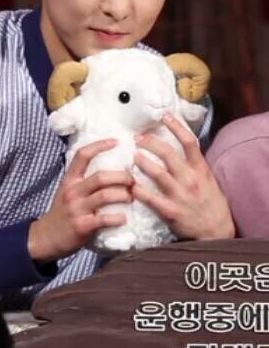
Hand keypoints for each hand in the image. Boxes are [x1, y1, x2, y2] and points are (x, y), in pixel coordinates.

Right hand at [28, 139, 133, 261]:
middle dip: (122, 177)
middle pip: (101, 177)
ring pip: (105, 196)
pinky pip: (104, 219)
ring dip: (123, 195)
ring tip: (131, 197)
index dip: (100, 145)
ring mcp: (77, 208)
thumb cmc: (63, 212)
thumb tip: (110, 167)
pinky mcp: (82, 226)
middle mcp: (73, 191)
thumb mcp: (68, 190)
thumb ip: (84, 180)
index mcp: (70, 179)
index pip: (83, 155)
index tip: (117, 141)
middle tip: (133, 180)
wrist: (46, 237)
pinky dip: (117, 218)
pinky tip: (124, 218)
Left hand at [132, 113, 234, 240]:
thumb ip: (193, 162)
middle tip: (138, 138)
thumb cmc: (210, 202)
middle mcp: (190, 179)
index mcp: (200, 168)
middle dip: (150, 142)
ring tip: (133, 156)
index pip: (189, 141)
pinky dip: (138, 189)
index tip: (164, 115)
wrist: (216, 231)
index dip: (176, 126)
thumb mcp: (207, 178)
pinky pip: (150, 198)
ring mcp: (179, 195)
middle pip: (167, 153)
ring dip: (142, 162)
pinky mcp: (170, 211)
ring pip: (157, 173)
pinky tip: (130, 184)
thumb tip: (180, 142)